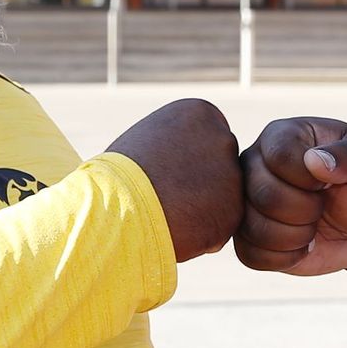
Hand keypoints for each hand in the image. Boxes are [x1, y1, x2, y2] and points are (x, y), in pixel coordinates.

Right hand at [106, 98, 240, 261]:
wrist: (113, 208)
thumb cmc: (119, 176)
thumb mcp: (150, 139)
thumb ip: (181, 144)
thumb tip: (193, 159)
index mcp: (201, 113)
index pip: (208, 141)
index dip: (186, 163)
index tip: (164, 172)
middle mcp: (223, 138)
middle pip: (220, 169)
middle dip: (200, 186)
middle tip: (167, 196)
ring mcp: (232, 175)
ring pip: (223, 199)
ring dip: (201, 210)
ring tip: (167, 212)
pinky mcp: (233, 210)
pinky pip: (221, 226)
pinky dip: (202, 234)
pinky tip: (176, 228)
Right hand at [235, 117, 346, 275]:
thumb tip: (314, 160)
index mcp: (282, 134)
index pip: (279, 156)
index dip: (308, 180)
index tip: (331, 182)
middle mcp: (255, 163)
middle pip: (263, 193)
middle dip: (306, 210)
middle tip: (324, 206)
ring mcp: (248, 200)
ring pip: (253, 227)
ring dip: (296, 236)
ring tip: (314, 225)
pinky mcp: (248, 236)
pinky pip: (251, 255)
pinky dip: (285, 257)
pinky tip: (304, 245)